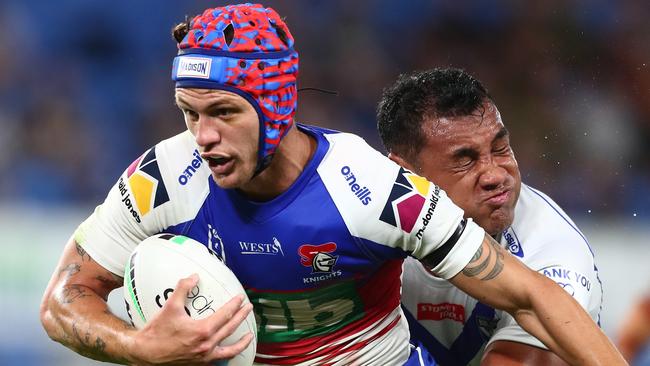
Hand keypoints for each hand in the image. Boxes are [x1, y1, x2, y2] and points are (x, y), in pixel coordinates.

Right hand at [128, 274, 253, 364]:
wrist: (146, 353)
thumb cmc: (157, 332)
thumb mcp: (170, 306)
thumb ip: (183, 288)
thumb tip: (193, 277)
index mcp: (203, 331)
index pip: (225, 315)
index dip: (234, 305)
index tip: (240, 298)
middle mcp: (207, 345)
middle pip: (231, 328)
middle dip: (242, 317)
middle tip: (248, 308)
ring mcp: (205, 356)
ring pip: (230, 350)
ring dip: (242, 342)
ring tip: (249, 336)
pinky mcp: (200, 363)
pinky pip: (220, 359)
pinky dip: (228, 354)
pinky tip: (230, 350)